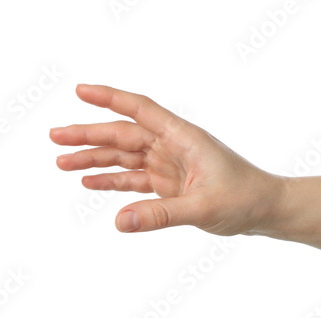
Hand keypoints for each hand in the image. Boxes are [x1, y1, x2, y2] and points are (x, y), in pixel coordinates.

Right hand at [49, 85, 284, 234]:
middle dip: (88, 135)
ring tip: (63, 162)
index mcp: (182, 137)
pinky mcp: (167, 183)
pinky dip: (111, 181)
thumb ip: (160, 215)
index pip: (140, 110)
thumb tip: (118, 222)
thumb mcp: (202, 207)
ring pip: (123, 157)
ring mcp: (167, 164)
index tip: (80, 91)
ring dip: (94, 159)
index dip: (109, 98)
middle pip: (122, 134)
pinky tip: (90, 182)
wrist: (264, 209)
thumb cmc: (244, 198)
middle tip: (56, 138)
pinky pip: (132, 179)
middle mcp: (171, 146)